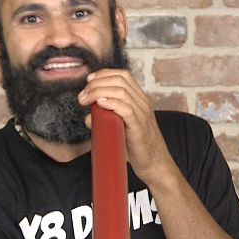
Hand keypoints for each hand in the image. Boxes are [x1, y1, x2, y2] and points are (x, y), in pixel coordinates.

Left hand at [77, 69, 171, 184]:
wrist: (155, 164)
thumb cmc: (137, 147)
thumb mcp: (120, 128)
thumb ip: (105, 120)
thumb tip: (88, 118)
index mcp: (139, 100)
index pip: (123, 76)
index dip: (104, 74)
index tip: (88, 81)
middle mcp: (142, 103)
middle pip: (120, 80)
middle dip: (97, 83)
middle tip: (83, 95)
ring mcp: (142, 114)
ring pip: (121, 91)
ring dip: (99, 92)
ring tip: (86, 100)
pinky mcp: (139, 127)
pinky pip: (126, 109)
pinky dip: (112, 103)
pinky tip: (100, 104)